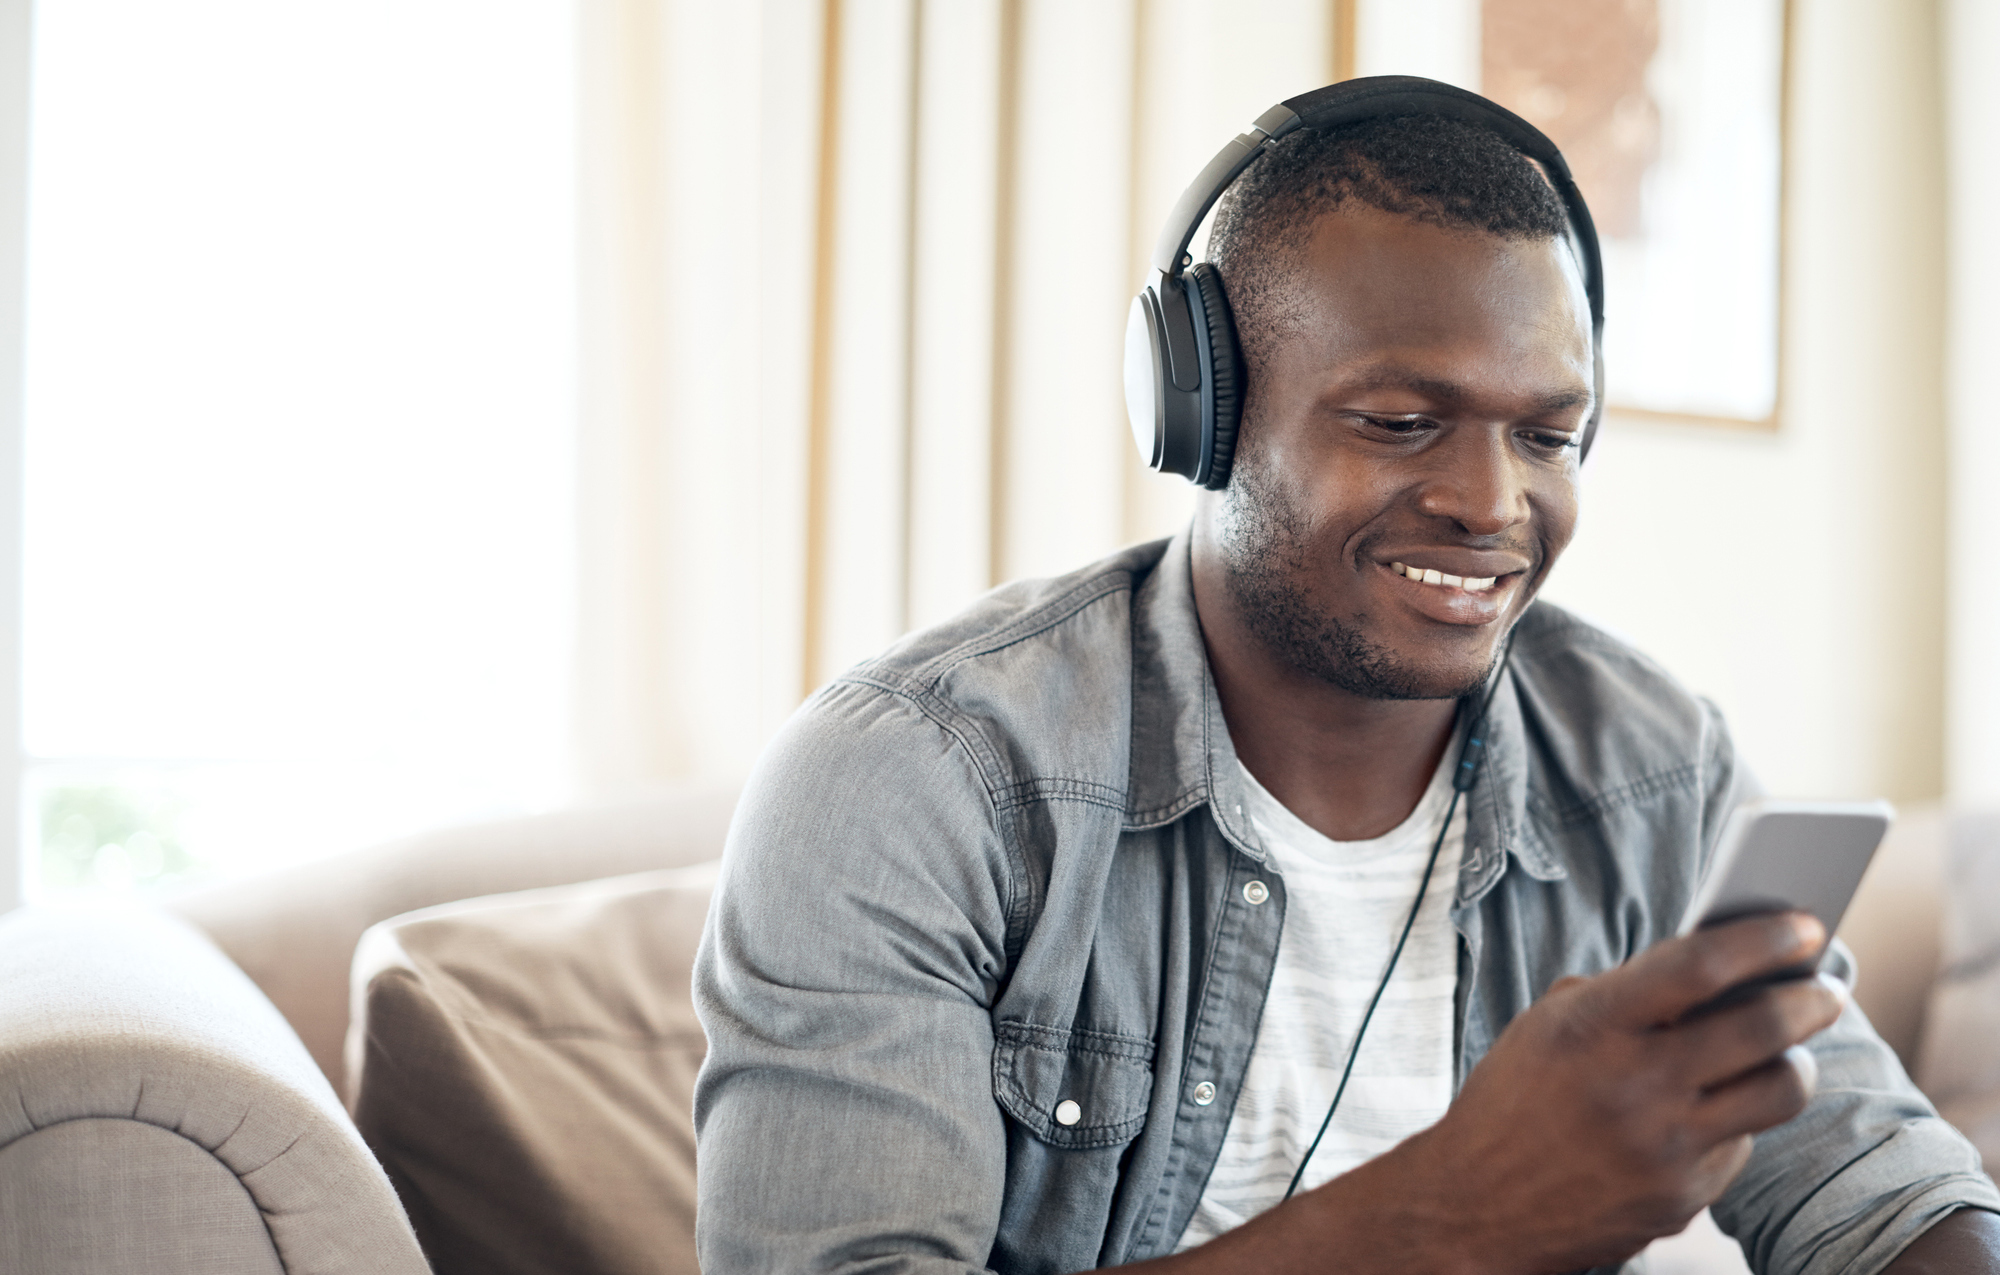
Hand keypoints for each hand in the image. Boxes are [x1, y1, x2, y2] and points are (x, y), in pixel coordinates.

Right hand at [1135, 912, 1845, 1274]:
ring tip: (1789, 1050)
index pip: (1700, 966)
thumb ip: (1624, 995)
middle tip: (1825, 987)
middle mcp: (1634, 1084)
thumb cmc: (1512, 1100)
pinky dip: (1734, 1122)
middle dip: (1811, 999)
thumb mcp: (1549, 1026)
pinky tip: (1711, 1113)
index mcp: (1593, 1026)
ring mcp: (1663, 1147)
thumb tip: (1715, 969)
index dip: (1763, 939)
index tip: (1803, 924)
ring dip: (1794, 1062)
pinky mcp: (1681, 1198)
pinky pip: (1740, 1146)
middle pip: (1761, 1027)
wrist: (1472, 1205)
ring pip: (1777, 1091)